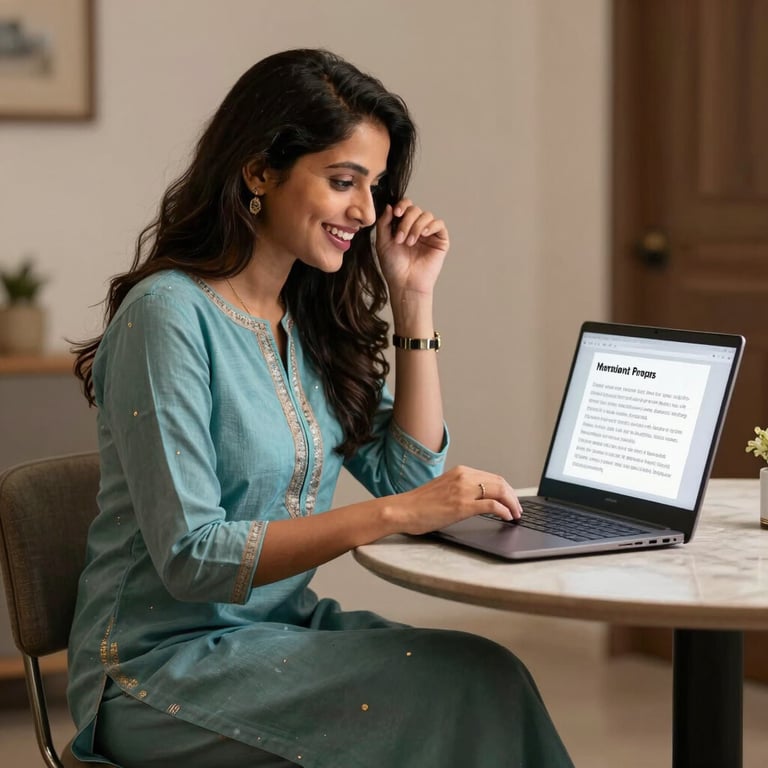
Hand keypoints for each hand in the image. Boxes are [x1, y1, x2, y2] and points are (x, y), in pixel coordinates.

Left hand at [375, 199, 448, 300]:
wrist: (405, 284)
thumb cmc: (393, 267)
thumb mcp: (383, 242)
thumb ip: (384, 223)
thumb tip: (389, 205)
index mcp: (403, 226)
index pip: (406, 206)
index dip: (402, 205)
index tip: (396, 213)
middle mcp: (417, 227)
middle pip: (415, 210)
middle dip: (406, 222)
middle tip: (400, 239)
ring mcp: (429, 234)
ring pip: (427, 215)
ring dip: (416, 226)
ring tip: (409, 242)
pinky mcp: (440, 241)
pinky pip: (439, 224)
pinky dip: (431, 226)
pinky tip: (423, 234)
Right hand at [387, 466, 522, 535]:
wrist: (403, 510)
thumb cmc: (419, 504)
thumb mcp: (444, 489)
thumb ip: (461, 489)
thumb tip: (478, 499)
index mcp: (460, 472)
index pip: (492, 477)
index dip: (506, 489)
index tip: (511, 499)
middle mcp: (463, 477)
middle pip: (500, 482)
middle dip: (513, 496)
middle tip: (518, 509)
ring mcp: (463, 491)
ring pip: (499, 491)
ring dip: (512, 503)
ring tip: (516, 514)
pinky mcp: (462, 506)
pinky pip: (491, 505)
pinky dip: (504, 511)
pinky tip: (507, 517)